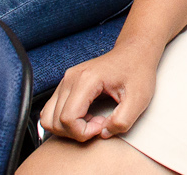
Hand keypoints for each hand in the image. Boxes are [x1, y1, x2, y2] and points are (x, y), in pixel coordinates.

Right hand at [40, 45, 162, 141]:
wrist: (135, 53)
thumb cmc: (137, 71)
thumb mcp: (138, 99)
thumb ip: (122, 121)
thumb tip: (103, 133)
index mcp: (86, 79)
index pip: (68, 119)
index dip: (83, 132)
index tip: (103, 125)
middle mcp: (70, 78)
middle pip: (55, 121)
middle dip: (76, 132)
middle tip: (100, 124)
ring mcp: (66, 80)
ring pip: (48, 117)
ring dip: (67, 128)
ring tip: (91, 121)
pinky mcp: (66, 85)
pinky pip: (52, 111)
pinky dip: (64, 121)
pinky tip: (85, 117)